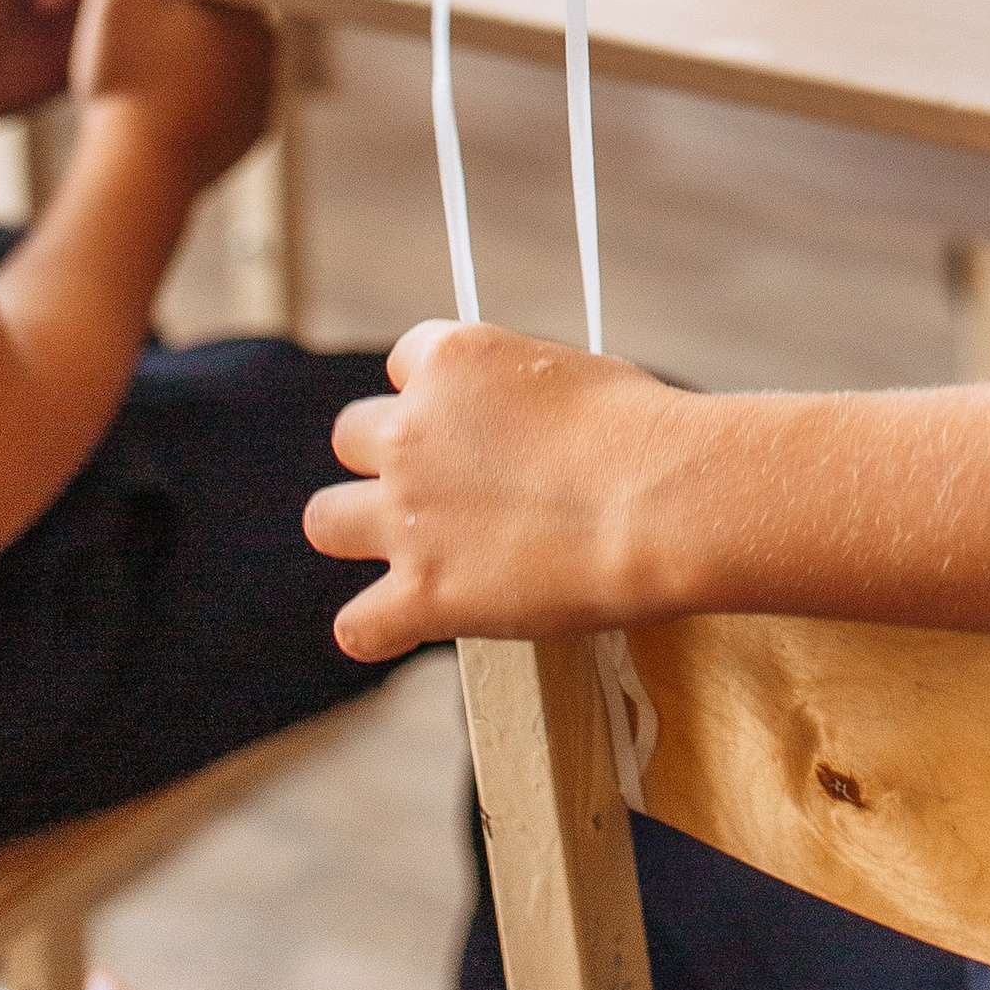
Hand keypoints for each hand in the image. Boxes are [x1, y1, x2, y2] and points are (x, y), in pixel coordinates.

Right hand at [69, 0, 272, 193]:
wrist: (141, 169)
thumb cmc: (130, 79)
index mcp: (247, 9)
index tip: (151, 3)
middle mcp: (269, 51)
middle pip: (224, 26)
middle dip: (189, 28)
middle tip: (143, 44)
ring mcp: (264, 96)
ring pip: (227, 67)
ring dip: (197, 68)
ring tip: (152, 78)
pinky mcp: (251, 135)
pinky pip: (225, 108)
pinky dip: (201, 106)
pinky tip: (168, 108)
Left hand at [309, 320, 690, 661]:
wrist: (664, 502)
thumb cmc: (645, 434)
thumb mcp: (573, 375)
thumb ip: (516, 394)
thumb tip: (515, 427)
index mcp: (452, 361)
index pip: (403, 363)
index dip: (438, 398)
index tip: (471, 424)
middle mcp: (411, 431)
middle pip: (351, 435)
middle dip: (390, 458)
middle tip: (446, 487)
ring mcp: (408, 514)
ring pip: (325, 518)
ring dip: (364, 531)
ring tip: (416, 550)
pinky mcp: (421, 594)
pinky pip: (356, 625)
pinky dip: (381, 628)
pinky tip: (414, 623)